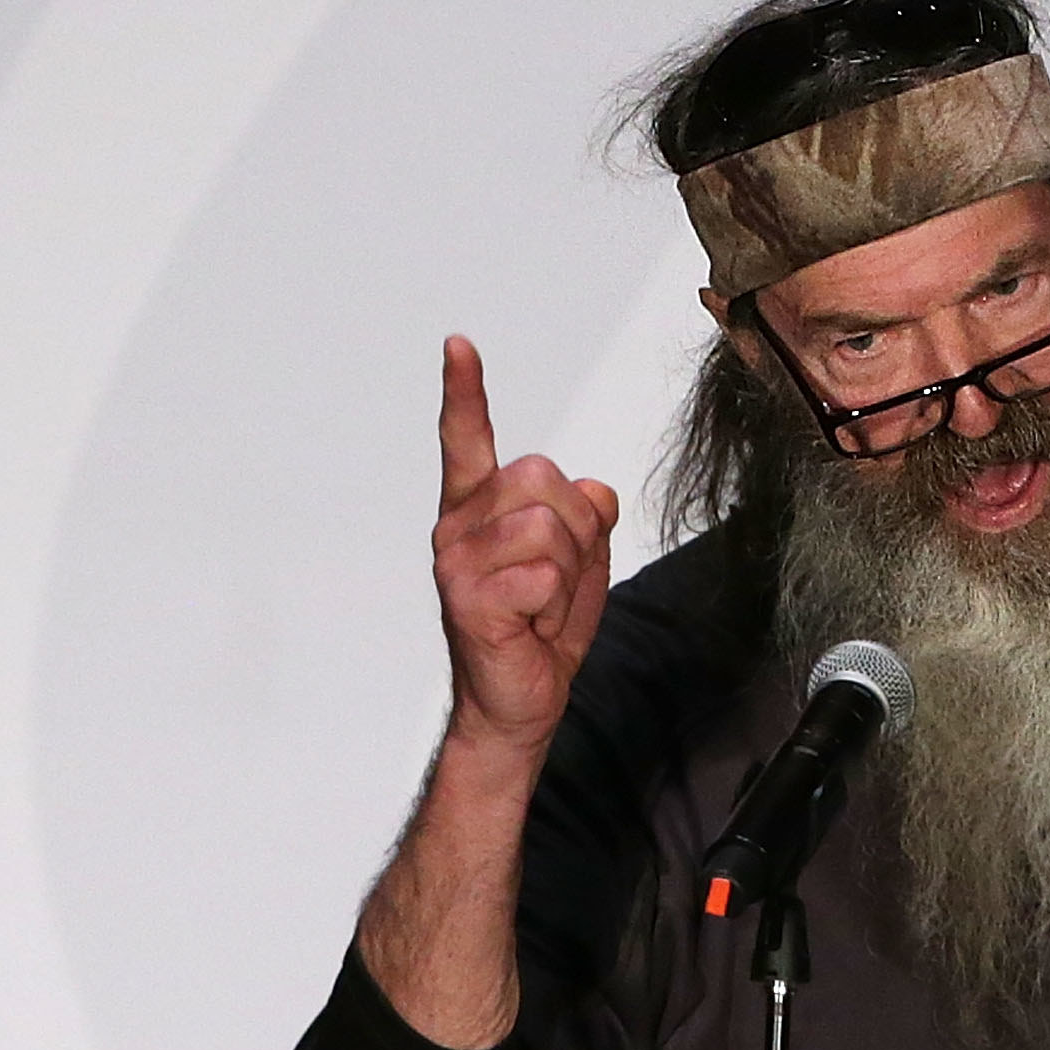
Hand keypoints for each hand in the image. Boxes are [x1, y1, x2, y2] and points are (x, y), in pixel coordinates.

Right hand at [432, 336, 617, 755]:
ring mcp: (457, 562)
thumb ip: (588, 515)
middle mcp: (458, 527)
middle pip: (546, 479)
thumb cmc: (540, 631)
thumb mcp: (581, 562)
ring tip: (539, 607)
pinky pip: (545, 574)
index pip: (468, 440)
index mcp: (478, 510)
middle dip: (577, 531)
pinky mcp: (468, 598)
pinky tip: (529, 628)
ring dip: (567, 574)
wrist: (519, 704)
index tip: (458, 346)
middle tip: (553, 582)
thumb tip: (593, 488)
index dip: (464, 392)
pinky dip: (554, 606)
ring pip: (551, 528)